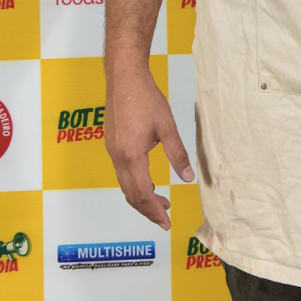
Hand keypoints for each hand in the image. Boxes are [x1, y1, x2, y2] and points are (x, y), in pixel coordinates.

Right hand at [105, 68, 194, 228]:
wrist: (124, 77)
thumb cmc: (146, 98)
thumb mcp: (167, 126)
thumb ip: (177, 154)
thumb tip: (188, 177)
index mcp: (132, 156)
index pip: (143, 194)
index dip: (154, 211)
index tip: (166, 223)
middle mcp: (118, 157)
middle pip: (131, 194)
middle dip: (148, 209)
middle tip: (164, 218)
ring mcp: (112, 150)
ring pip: (125, 184)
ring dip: (141, 197)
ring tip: (160, 200)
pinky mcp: (112, 143)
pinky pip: (122, 172)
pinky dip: (135, 183)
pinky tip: (148, 179)